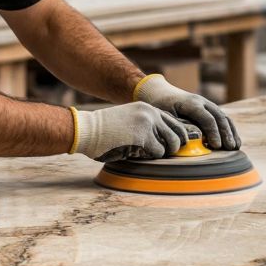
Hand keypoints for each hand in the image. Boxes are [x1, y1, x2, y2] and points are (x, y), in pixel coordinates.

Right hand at [71, 102, 188, 161]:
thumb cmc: (105, 131)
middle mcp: (151, 112)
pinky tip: (138, 154)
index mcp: (148, 108)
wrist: (87, 130)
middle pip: (178, 132)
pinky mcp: (143, 136)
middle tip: (165, 153)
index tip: (172, 145)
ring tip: (150, 154)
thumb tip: (165, 143)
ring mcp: (148, 123)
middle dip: (174, 146)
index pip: (174, 121)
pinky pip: (159, 152)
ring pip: (171, 143)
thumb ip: (146, 126)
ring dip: (163, 152)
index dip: (176, 135)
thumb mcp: (129, 120)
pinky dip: (151, 157)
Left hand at [133, 75, 240, 149]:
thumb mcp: (165, 117)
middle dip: (226, 133)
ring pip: (224, 117)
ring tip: (235, 147)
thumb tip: (196, 138)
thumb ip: (180, 127)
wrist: (159, 92)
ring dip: (230, 132)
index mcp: (191, 103)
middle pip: (219, 117)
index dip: (213, 133)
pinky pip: (222, 118)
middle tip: (230, 149)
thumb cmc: (159, 106)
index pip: (207, 118)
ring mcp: (207, 104)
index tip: (216, 146)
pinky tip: (232, 140)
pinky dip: (228, 129)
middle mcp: (202, 102)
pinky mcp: (208, 109)